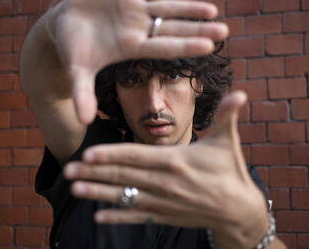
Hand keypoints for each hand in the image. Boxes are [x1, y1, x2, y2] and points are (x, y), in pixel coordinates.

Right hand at [50, 0, 227, 123]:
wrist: (65, 22)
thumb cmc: (73, 48)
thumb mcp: (77, 70)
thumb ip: (82, 93)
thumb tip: (84, 121)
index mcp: (131, 47)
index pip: (164, 47)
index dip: (186, 46)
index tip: (210, 48)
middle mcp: (137, 29)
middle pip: (173, 29)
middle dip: (198, 30)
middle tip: (225, 31)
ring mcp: (134, 9)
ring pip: (168, 8)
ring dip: (190, 9)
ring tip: (213, 10)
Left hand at [63, 91, 268, 247]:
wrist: (238, 210)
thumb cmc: (230, 171)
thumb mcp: (228, 141)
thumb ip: (227, 116)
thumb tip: (240, 93)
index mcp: (175, 161)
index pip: (136, 156)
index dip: (111, 155)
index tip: (88, 154)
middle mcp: (164, 183)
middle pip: (123, 177)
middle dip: (94, 173)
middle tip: (68, 170)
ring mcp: (163, 202)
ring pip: (125, 197)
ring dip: (98, 194)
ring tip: (74, 190)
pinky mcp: (165, 215)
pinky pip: (136, 216)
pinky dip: (117, 216)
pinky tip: (98, 216)